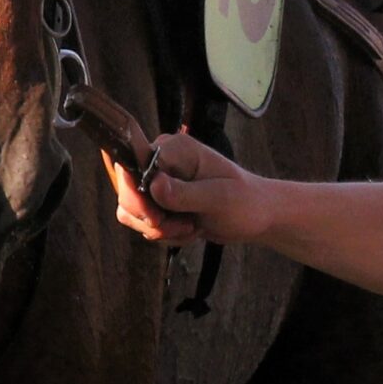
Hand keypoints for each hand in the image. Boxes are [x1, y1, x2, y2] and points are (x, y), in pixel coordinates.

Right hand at [126, 131, 265, 247]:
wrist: (255, 216)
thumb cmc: (244, 201)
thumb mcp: (218, 198)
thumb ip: (184, 193)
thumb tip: (153, 185)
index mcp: (175, 149)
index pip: (134, 167)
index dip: (138, 196)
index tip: (157, 219)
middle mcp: (161, 162)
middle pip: (127, 193)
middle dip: (152, 220)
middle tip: (184, 227)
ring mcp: (157, 182)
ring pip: (132, 212)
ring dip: (161, 230)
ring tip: (191, 228)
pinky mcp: (158, 202)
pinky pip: (144, 223)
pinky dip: (165, 234)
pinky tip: (190, 230)